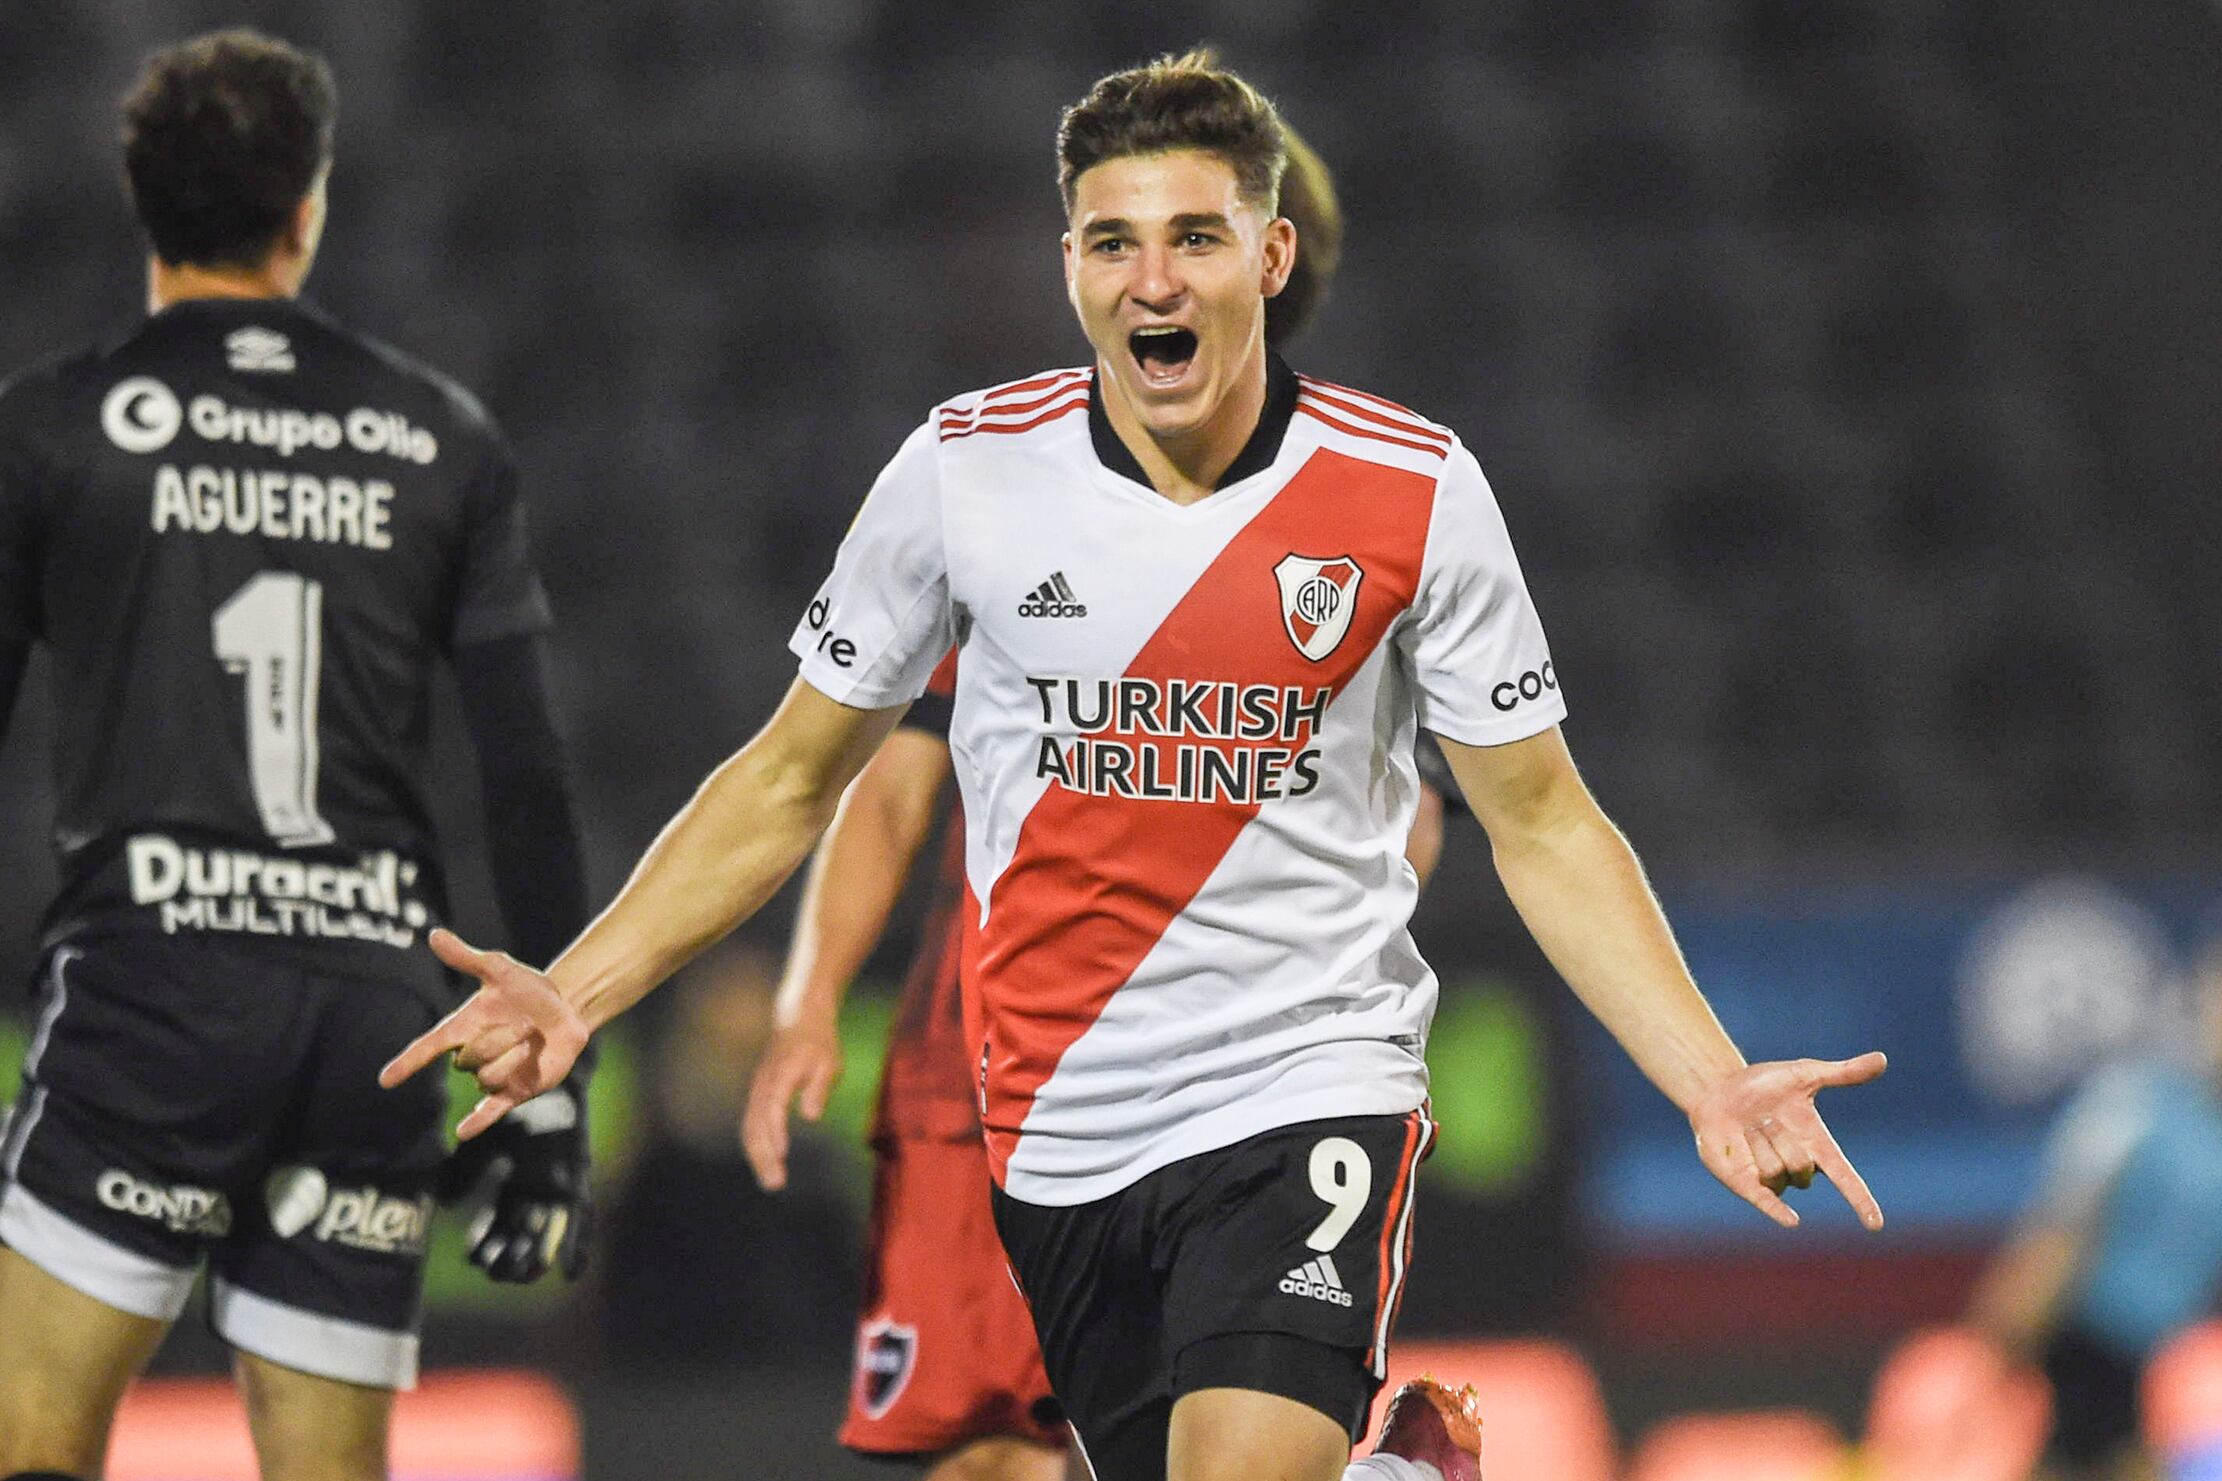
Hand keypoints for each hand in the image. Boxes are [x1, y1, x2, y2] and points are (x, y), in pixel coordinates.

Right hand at [380, 927, 590, 1139]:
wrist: (566, 1009)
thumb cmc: (528, 990)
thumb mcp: (500, 970)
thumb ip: (466, 958)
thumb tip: (434, 935)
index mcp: (462, 1028)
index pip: (427, 1048)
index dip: (408, 1063)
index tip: (385, 1080)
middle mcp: (473, 1054)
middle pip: (469, 1060)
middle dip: (499, 1040)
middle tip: (525, 1024)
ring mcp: (494, 1075)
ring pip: (489, 1078)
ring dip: (513, 1058)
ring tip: (532, 1041)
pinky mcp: (514, 1091)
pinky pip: (491, 1111)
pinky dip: (477, 1122)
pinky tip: (462, 1133)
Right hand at [438, 1078, 591, 1281]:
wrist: (546, 1077)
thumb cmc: (515, 1108)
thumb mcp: (482, 1143)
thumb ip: (463, 1173)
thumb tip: (444, 1204)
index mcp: (516, 1184)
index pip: (498, 1226)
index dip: (485, 1243)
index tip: (470, 1257)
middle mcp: (540, 1190)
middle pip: (523, 1236)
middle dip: (508, 1258)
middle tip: (493, 1271)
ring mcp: (561, 1185)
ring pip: (550, 1234)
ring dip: (536, 1258)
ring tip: (523, 1277)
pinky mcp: (579, 1176)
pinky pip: (581, 1217)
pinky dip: (577, 1246)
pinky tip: (571, 1274)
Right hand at [740, 1017, 842, 1191]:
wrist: (798, 1020)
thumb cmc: (818, 1044)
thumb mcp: (828, 1063)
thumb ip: (819, 1089)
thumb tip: (810, 1117)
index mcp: (780, 1075)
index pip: (773, 1107)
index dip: (776, 1131)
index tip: (783, 1154)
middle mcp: (763, 1086)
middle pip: (755, 1125)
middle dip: (763, 1156)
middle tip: (776, 1184)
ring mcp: (757, 1091)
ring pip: (750, 1129)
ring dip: (758, 1157)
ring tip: (771, 1183)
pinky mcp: (758, 1097)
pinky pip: (751, 1125)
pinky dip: (756, 1147)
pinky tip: (766, 1165)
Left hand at [1687, 1051, 1887, 1230]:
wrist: (1718, 1089)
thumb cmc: (1764, 1084)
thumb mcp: (1804, 1074)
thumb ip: (1843, 1073)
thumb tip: (1882, 1059)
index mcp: (1816, 1145)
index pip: (1845, 1178)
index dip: (1860, 1200)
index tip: (1875, 1224)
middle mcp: (1796, 1165)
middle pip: (1800, 1168)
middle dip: (1779, 1139)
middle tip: (1762, 1118)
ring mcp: (1771, 1177)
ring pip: (1775, 1173)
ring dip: (1759, 1144)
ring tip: (1748, 1128)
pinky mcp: (1746, 1183)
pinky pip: (1766, 1202)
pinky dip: (1778, 1211)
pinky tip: (1792, 1221)